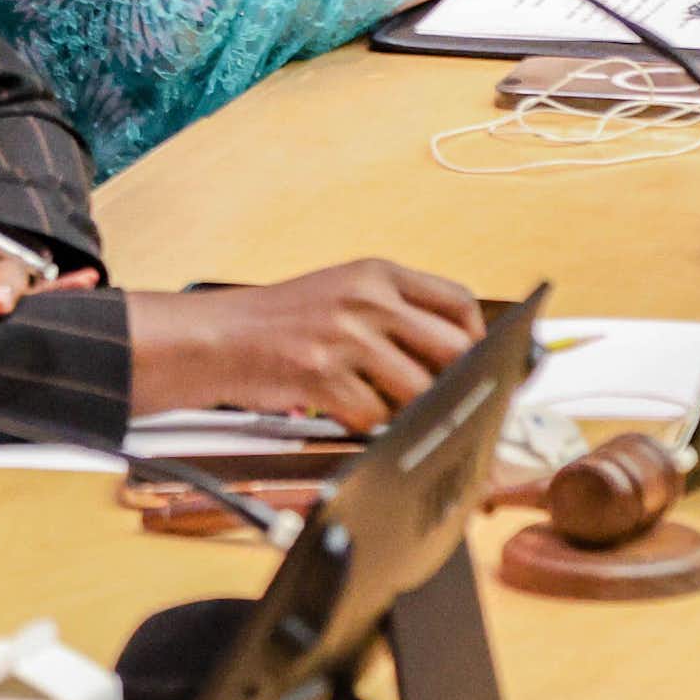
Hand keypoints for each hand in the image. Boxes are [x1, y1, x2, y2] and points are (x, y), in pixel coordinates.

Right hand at [128, 261, 482, 432]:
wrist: (221, 336)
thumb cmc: (283, 319)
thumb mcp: (343, 291)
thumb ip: (396, 310)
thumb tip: (457, 352)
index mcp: (377, 273)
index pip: (457, 301)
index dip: (477, 337)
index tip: (478, 361)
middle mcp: (366, 299)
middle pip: (452, 348)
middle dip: (457, 382)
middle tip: (448, 400)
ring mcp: (346, 336)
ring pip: (419, 389)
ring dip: (413, 410)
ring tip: (392, 408)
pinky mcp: (323, 375)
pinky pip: (375, 416)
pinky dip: (373, 426)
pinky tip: (353, 413)